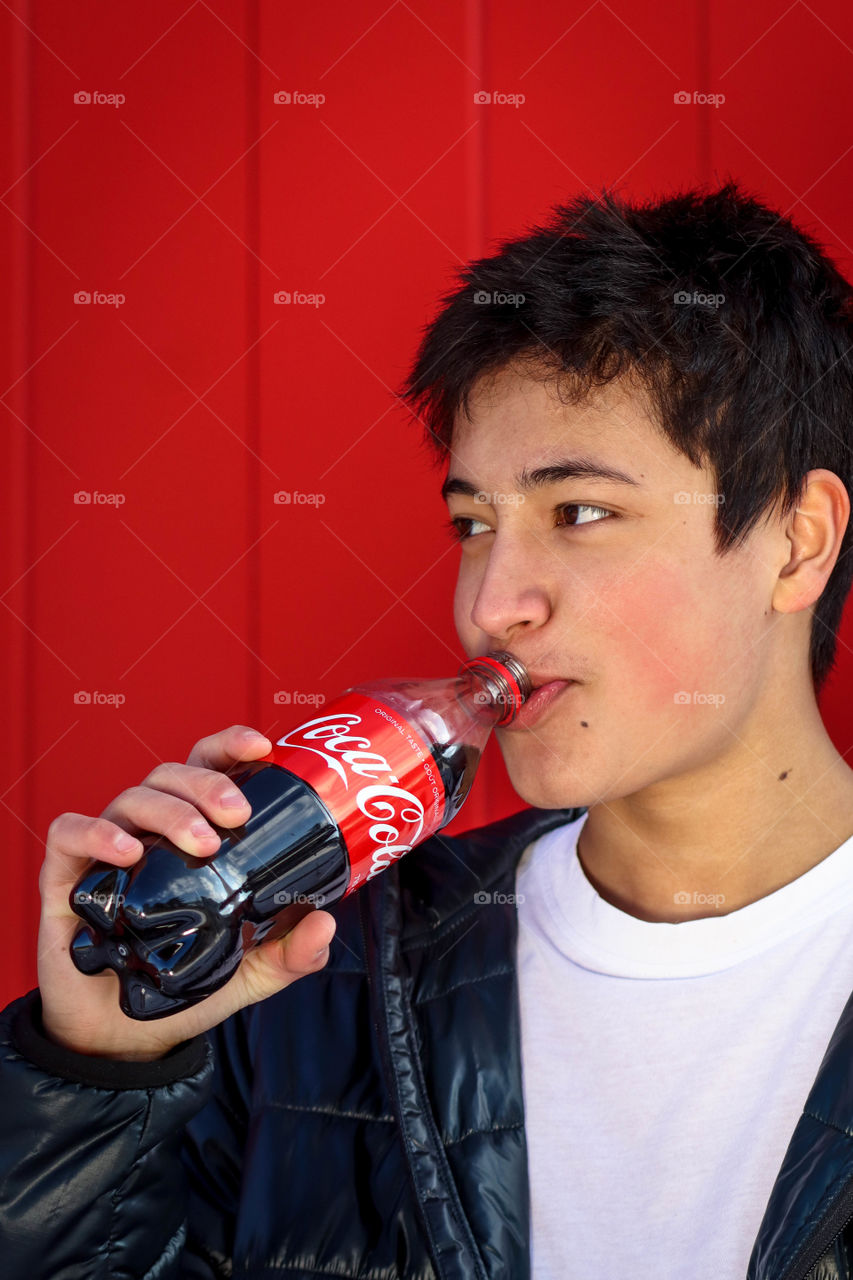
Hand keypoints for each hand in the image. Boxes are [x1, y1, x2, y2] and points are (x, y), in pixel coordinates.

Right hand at [37, 725, 336, 1061]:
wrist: (124, 1038)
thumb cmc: (184, 987)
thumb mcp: (251, 973)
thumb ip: (291, 953)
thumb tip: (327, 923)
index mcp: (193, 834)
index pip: (207, 769)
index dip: (230, 746)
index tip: (263, 748)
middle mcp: (150, 833)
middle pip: (173, 774)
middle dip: (208, 784)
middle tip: (237, 814)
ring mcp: (107, 853)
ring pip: (132, 798)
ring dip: (170, 810)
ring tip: (201, 843)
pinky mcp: (66, 879)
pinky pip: (70, 833)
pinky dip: (98, 832)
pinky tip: (127, 853)